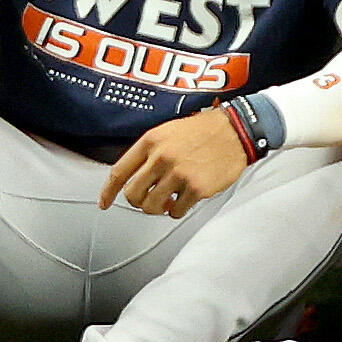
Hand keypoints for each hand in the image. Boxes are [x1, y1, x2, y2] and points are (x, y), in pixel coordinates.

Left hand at [99, 104, 257, 215]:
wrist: (237, 130)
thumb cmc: (204, 130)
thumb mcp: (169, 131)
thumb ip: (149, 152)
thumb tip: (133, 177)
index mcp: (151, 142)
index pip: (119, 172)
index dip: (108, 192)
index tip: (105, 203)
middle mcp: (161, 157)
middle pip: (132, 195)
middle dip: (139, 201)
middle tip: (149, 199)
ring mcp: (179, 174)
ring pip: (151, 207)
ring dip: (158, 208)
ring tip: (168, 200)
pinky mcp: (196, 188)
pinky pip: (176, 211)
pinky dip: (177, 210)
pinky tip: (185, 200)